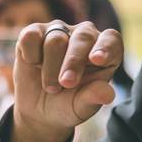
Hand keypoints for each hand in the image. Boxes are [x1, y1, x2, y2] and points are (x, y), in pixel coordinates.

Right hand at [10, 21, 122, 141]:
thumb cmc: (67, 105)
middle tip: (66, 84)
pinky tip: (34, 66)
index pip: (110, 39)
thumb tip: (107, 93)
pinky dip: (30, 56)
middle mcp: (83, 37)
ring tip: (51, 88)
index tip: (97, 60)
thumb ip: (94, 98)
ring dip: (50, 68)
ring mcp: (58, 32)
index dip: (106, 47)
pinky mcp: (34, 33)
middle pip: (83, 37)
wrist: (37, 110)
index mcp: (103, 52)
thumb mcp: (81, 107)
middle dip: (73, 62)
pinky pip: (31, 37)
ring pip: (56, 40)